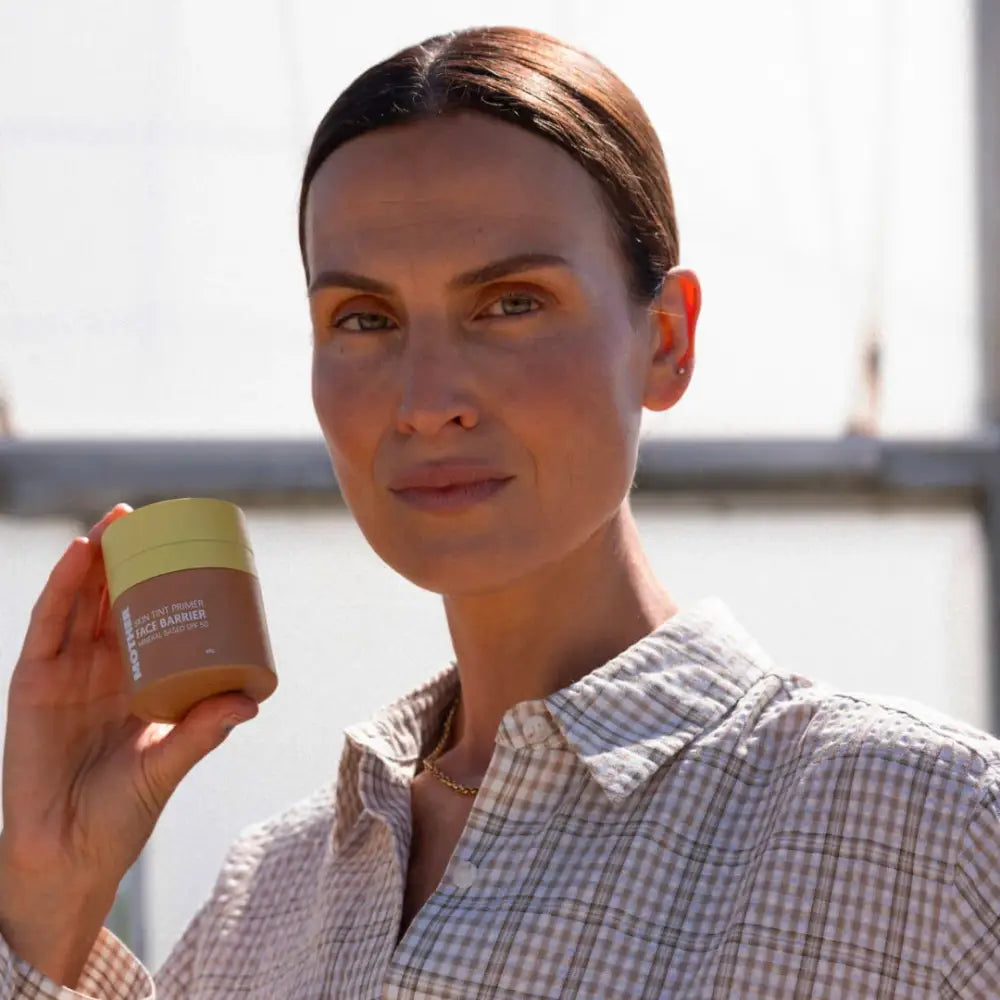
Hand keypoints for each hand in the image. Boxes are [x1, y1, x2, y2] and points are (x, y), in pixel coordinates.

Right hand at [0, 503, 258, 980]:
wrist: (68, 858)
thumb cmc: (120, 815)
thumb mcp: (168, 764)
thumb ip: (202, 732)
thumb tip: (251, 699)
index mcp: (130, 682)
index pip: (143, 618)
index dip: (156, 582)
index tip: (184, 546)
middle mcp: (95, 670)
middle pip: (108, 599)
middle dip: (124, 557)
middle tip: (147, 517)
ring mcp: (62, 674)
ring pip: (78, 602)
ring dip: (94, 558)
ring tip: (117, 521)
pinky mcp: (32, 685)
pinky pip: (47, 627)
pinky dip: (61, 588)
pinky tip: (79, 554)